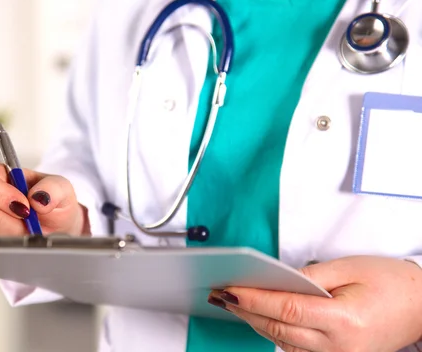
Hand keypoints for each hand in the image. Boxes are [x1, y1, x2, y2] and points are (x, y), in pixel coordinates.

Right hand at [0, 162, 87, 236]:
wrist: (58, 228)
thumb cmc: (52, 202)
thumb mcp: (60, 188)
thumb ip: (53, 188)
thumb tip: (39, 199)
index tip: (25, 207)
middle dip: (12, 224)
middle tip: (31, 225)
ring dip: (16, 237)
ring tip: (31, 232)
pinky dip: (14, 249)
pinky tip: (25, 242)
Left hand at [208, 256, 421, 351]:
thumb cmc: (392, 284)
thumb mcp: (350, 268)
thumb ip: (308, 275)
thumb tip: (274, 279)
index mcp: (344, 321)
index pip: (285, 309)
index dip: (252, 299)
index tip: (229, 288)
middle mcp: (339, 347)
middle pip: (278, 328)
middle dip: (245, 311)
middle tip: (220, 295)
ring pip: (283, 342)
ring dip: (256, 322)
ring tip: (233, 303)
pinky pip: (296, 349)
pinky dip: (275, 332)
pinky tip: (261, 317)